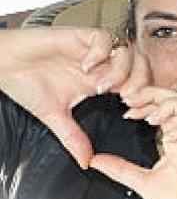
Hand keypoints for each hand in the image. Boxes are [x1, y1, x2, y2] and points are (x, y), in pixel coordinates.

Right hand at [0, 27, 136, 167]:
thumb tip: (85, 162)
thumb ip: (73, 138)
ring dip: (121, 69)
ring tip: (101, 85)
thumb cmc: (26, 84)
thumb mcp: (54, 116)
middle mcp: (100, 64)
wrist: (1, 64)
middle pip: (141, 65)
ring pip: (126, 51)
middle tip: (125, 98)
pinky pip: (104, 38)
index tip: (131, 113)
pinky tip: (86, 66)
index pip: (137, 84)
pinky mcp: (79, 36)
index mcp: (100, 81)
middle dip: (140, 83)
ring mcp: (91, 49)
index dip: (142, 97)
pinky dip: (101, 52)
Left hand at [90, 85, 176, 198]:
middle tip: (133, 99)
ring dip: (170, 105)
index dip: (146, 102)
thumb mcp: (139, 181)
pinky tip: (166, 131)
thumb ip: (119, 168)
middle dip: (155, 95)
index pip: (164, 109)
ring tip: (150, 115)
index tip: (126, 107)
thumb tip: (93, 160)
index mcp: (174, 142)